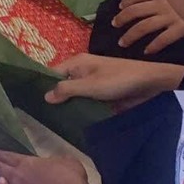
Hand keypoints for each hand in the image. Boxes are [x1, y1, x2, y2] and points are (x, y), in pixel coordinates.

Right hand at [44, 53, 183, 106]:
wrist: (149, 82)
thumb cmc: (118, 80)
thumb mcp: (90, 86)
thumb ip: (67, 90)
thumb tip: (45, 96)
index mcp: (77, 63)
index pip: (52, 73)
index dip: (44, 86)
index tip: (33, 103)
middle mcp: (83, 70)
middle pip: (63, 84)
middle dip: (57, 98)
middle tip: (44, 116)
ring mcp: (93, 81)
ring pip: (75, 94)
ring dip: (71, 105)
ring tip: (57, 121)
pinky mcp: (103, 92)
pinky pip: (87, 99)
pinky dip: (83, 107)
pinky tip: (76, 120)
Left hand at [113, 0, 183, 53]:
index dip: (126, 1)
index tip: (119, 7)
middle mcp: (162, 3)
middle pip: (135, 12)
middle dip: (122, 19)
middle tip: (115, 25)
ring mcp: (170, 16)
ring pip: (144, 27)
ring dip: (130, 35)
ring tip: (122, 43)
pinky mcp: (181, 29)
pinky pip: (163, 39)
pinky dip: (153, 46)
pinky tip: (146, 52)